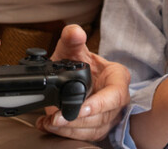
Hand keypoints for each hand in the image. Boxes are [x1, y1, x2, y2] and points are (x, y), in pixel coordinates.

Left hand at [36, 25, 130, 140]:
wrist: (79, 78)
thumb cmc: (81, 64)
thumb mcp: (74, 50)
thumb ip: (72, 40)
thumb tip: (74, 32)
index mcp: (118, 78)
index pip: (116, 94)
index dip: (100, 103)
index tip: (83, 107)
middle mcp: (118, 100)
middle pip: (103, 116)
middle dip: (78, 119)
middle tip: (57, 118)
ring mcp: (110, 116)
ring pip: (94, 129)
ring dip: (70, 129)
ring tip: (50, 122)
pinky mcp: (98, 127)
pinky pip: (86, 136)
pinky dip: (65, 134)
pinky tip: (49, 126)